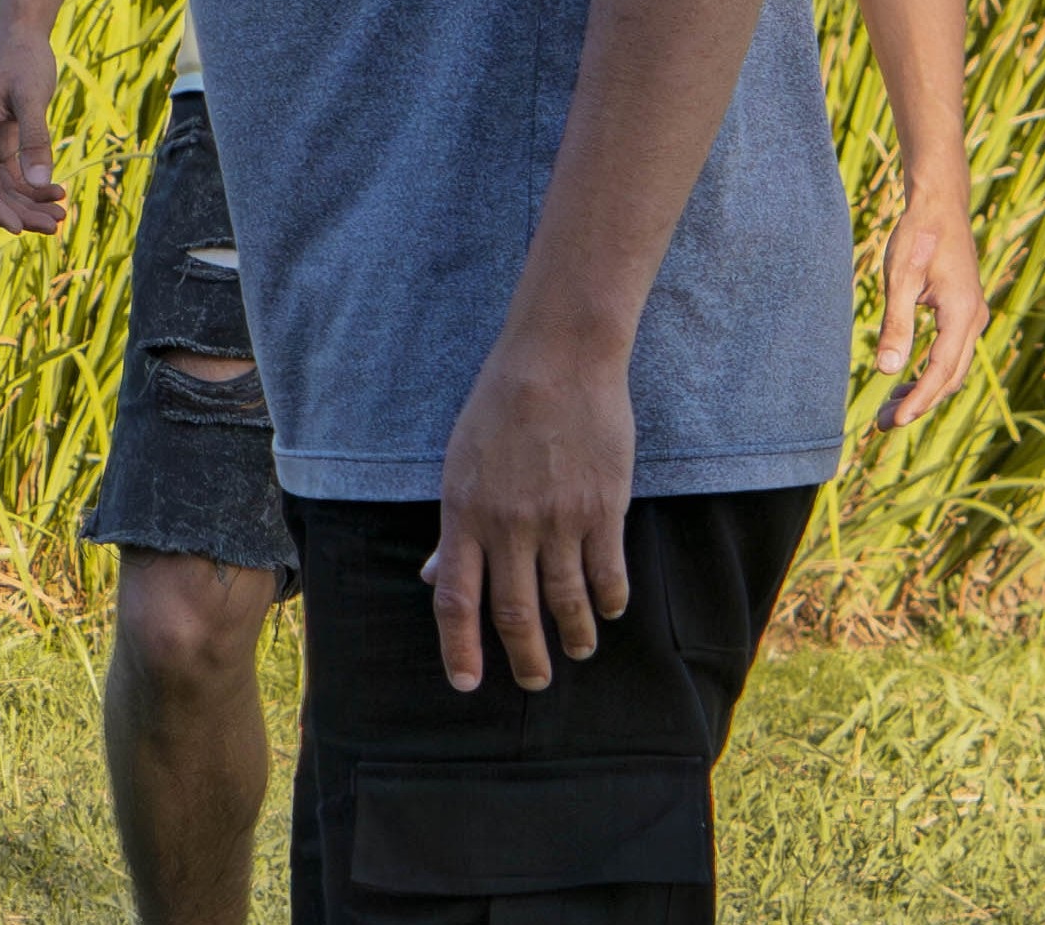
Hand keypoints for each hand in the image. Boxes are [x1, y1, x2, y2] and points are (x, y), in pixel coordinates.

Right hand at [0, 19, 69, 232]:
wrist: (20, 30)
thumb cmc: (23, 57)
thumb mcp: (32, 96)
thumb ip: (35, 139)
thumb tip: (40, 182)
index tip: (18, 230)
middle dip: (22, 210)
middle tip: (55, 226)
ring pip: (6, 184)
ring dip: (31, 202)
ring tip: (62, 215)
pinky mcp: (4, 138)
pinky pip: (15, 171)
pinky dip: (35, 184)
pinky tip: (58, 191)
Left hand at [426, 337, 634, 691]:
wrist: (556, 361)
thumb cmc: (499, 409)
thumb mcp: (459, 465)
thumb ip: (455, 529)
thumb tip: (435, 578)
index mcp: (463, 514)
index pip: (455, 600)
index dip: (458, 648)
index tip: (465, 684)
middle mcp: (507, 526)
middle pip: (514, 613)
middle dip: (525, 658)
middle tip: (534, 682)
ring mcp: (557, 520)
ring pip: (566, 603)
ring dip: (572, 636)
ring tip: (577, 650)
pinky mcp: (602, 510)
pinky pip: (607, 575)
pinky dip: (609, 601)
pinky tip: (608, 610)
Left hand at [872, 186, 986, 426]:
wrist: (940, 205)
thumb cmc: (917, 236)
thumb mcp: (901, 279)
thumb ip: (897, 325)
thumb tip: (888, 370)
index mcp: (962, 314)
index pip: (941, 372)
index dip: (920, 400)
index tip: (896, 421)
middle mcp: (974, 319)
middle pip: (951, 377)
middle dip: (920, 402)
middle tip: (883, 424)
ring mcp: (972, 316)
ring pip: (953, 368)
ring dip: (925, 390)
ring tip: (890, 409)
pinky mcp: (964, 312)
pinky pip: (952, 353)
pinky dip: (930, 372)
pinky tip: (905, 379)